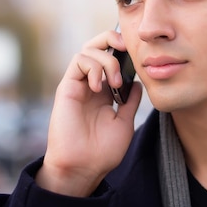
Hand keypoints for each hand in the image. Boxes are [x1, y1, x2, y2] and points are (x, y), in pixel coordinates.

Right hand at [35, 30, 142, 196]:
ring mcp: (78, 84)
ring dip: (107, 60)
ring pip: (89, 49)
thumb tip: (138, 83)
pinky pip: (78, 61)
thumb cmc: (102, 151)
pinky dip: (93, 67)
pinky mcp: (67, 86)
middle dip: (112, 39)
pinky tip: (99, 86)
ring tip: (115, 83)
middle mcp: (90, 83)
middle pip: (97, 45)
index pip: (111, 57)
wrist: (83, 167)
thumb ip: (130, 101)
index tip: (138, 55)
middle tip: (126, 49)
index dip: (123, 50)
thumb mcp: (124, 123)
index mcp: (104, 91)